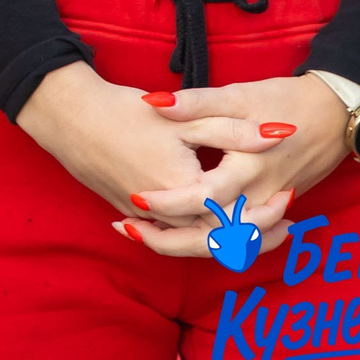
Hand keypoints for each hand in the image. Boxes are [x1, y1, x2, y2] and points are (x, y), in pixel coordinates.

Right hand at [17, 61, 302, 260]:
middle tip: (286, 229)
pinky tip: (207, 223)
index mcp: (185, 193)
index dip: (267, 215)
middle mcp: (165, 215)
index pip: (237, 221)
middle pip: (220, 244)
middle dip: (255, 239)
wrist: (69, 116)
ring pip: (194, 245)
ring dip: (228, 243)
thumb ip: (233, 129)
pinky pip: (170, 237)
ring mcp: (144, 219)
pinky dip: (195, 236)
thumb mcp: (183, 117)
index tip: (290, 201)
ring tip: (256, 232)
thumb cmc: (125, 113)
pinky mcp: (128, 213)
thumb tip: (282, 135)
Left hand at [124, 75, 350, 257]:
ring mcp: (268, 207)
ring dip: (186, 244)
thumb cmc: (284, 101)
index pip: (204, 199)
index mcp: (249, 170)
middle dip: (169, 240)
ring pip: (227, 244)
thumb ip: (196, 103)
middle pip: (214, 237)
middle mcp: (260, 198)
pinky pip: (241, 236)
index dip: (167, 202)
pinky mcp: (271, 208)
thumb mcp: (237, 96)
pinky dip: (211, 240)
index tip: (134, 197)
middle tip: (127, 228)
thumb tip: (155, 103)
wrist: (334, 115)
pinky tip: (180, 233)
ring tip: (144, 235)